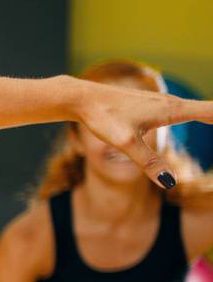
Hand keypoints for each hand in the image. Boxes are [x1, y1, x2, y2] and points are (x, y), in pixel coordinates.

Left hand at [75, 82, 212, 188]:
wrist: (81, 99)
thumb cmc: (102, 118)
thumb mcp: (125, 144)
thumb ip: (147, 163)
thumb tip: (167, 183)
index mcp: (171, 109)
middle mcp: (172, 103)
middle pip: (212, 111)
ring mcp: (163, 103)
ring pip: (201, 109)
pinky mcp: (154, 106)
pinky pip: (188, 110)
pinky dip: (204, 115)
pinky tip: (207, 119)